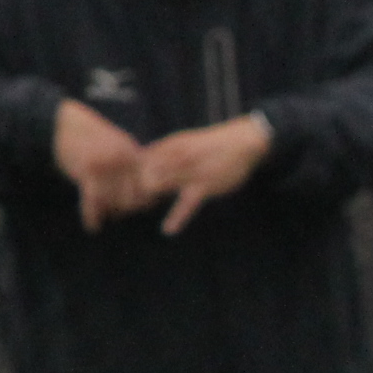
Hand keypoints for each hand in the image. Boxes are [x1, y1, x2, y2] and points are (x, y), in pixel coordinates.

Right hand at [54, 98, 151, 232]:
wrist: (60, 123)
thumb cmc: (88, 136)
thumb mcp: (116, 144)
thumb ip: (131, 164)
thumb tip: (147, 192)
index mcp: (132, 153)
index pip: (146, 188)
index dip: (141, 202)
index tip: (130, 208)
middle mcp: (122, 160)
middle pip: (131, 199)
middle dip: (123, 209)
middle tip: (114, 214)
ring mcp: (106, 165)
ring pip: (113, 203)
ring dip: (107, 213)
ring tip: (101, 216)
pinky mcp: (87, 170)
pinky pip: (93, 202)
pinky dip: (92, 216)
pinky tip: (92, 226)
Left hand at [137, 115, 272, 234]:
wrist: (242, 141)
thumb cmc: (213, 145)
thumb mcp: (186, 142)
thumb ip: (167, 152)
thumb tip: (147, 161)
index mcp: (169, 145)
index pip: (139, 159)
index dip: (130, 173)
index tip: (130, 183)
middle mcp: (175, 157)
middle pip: (143, 174)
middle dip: (135, 188)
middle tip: (133, 200)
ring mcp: (189, 172)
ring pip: (158, 186)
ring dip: (149, 200)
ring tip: (144, 209)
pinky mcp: (203, 187)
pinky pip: (186, 206)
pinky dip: (176, 219)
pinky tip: (168, 230)